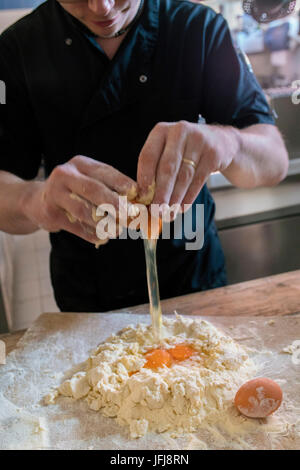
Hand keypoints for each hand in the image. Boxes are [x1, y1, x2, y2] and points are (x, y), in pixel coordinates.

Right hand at [22, 155, 137, 244]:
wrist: (38, 201)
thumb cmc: (74, 192)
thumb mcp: (89, 182)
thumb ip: (110, 189)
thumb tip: (137, 205)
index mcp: (80, 164)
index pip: (105, 172)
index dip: (122, 183)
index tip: (138, 195)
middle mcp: (65, 174)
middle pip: (93, 189)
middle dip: (115, 203)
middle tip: (131, 215)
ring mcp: (55, 193)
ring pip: (84, 210)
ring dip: (104, 222)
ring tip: (118, 230)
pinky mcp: (50, 213)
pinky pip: (75, 226)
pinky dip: (92, 234)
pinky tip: (103, 238)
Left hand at [137, 121, 237, 213]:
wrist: (221, 141)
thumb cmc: (186, 150)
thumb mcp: (169, 150)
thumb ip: (156, 168)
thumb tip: (145, 198)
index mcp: (161, 131)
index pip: (148, 155)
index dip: (144, 177)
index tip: (142, 196)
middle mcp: (179, 132)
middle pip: (167, 168)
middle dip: (161, 193)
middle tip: (156, 211)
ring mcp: (199, 141)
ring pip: (184, 176)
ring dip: (175, 198)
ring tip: (169, 213)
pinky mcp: (213, 154)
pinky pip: (198, 180)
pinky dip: (189, 197)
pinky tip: (182, 208)